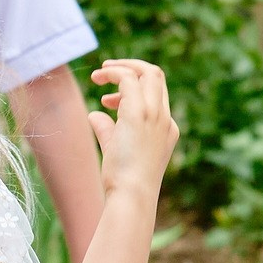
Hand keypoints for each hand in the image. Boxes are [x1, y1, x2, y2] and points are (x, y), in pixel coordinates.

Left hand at [89, 60, 176, 204]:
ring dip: (121, 67)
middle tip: (106, 70)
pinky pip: (128, 79)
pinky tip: (97, 78)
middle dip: (132, 67)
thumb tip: (95, 115)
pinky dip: (113, 73)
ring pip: (147, 72)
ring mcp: (155, 115)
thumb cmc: (123, 181)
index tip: (110, 100)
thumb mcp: (116, 149)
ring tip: (97, 75)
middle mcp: (165, 119)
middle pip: (156, 76)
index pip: (156, 95)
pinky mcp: (139, 114)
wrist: (131, 195)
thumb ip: (107, 129)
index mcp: (166, 129)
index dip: (133, 90)